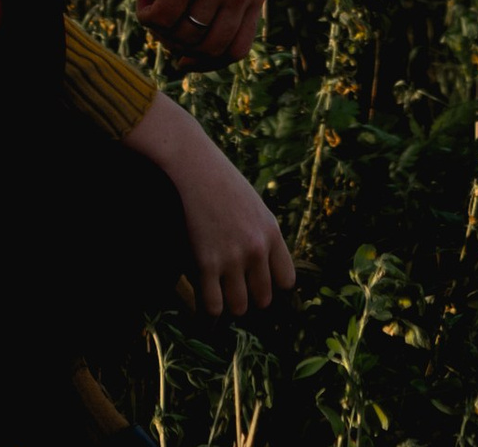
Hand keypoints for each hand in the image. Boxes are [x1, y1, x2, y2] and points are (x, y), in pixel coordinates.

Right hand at [123, 93, 295, 318]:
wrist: (191, 163)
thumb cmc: (219, 179)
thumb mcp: (254, 205)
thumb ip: (261, 236)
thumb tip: (260, 268)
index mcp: (271, 233)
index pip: (286, 282)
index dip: (272, 287)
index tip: (258, 285)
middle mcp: (256, 249)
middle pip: (263, 299)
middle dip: (249, 299)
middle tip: (234, 293)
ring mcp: (231, 257)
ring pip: (239, 307)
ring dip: (228, 306)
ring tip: (218, 299)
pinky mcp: (206, 262)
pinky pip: (213, 306)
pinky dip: (208, 313)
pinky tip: (202, 308)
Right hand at [139, 0, 267, 67]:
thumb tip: (205, 20)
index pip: (236, 49)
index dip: (208, 62)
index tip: (186, 59)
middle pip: (208, 49)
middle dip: (180, 49)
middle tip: (162, 31)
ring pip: (183, 36)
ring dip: (161, 32)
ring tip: (152, 10)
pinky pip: (163, 17)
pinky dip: (148, 17)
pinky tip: (143, 0)